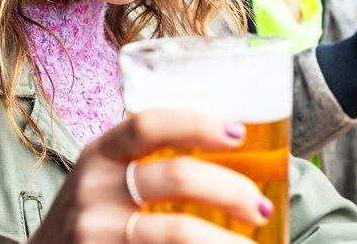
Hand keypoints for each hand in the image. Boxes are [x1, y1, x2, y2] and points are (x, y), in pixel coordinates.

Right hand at [29, 110, 267, 243]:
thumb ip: (151, 160)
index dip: (197, 124)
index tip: (239, 132)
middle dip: (231, 190)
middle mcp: (96, 191)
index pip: (148, 124)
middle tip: (260, 207)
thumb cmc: (95, 212)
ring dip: (225, 241)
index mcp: (102, 154)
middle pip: (178, 177)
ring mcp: (98, 234)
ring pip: (178, 232)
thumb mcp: (107, 176)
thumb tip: (237, 149)